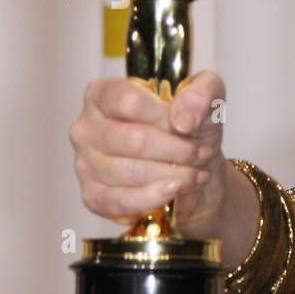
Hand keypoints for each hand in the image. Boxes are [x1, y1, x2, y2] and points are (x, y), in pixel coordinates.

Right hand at [68, 69, 230, 238]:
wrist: (195, 169)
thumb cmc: (191, 129)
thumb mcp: (208, 96)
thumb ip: (202, 92)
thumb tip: (183, 119)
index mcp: (104, 94)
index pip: (129, 102)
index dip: (166, 118)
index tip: (191, 128)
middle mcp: (87, 127)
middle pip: (133, 139)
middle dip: (178, 150)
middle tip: (201, 153)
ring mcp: (86, 164)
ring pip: (132, 172)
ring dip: (174, 175)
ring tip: (196, 172)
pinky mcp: (94, 196)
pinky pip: (123, 201)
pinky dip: (156, 197)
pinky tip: (174, 190)